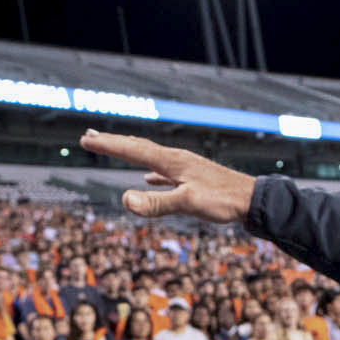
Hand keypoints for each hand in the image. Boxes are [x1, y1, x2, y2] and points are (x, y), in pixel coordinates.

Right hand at [81, 132, 257, 223]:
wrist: (253, 200)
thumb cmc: (224, 201)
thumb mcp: (188, 204)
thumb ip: (156, 203)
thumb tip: (124, 200)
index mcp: (171, 162)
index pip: (132, 150)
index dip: (108, 146)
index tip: (85, 139)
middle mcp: (176, 160)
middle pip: (138, 147)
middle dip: (112, 142)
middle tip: (89, 136)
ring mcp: (184, 168)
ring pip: (150, 157)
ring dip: (129, 153)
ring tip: (114, 148)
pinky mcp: (192, 179)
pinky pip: (164, 172)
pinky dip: (150, 173)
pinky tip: (149, 178)